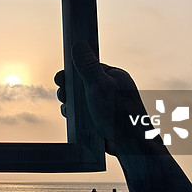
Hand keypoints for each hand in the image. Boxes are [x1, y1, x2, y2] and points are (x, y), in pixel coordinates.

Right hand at [56, 41, 191, 191]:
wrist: (131, 146)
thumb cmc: (118, 115)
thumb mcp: (99, 85)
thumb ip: (87, 66)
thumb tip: (78, 45)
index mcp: (114, 76)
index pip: (88, 68)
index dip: (72, 73)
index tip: (60, 80)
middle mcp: (112, 89)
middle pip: (82, 84)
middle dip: (69, 90)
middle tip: (62, 97)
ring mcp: (107, 105)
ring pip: (82, 100)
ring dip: (72, 104)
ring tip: (68, 110)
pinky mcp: (104, 119)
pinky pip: (86, 114)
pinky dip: (78, 116)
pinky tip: (74, 120)